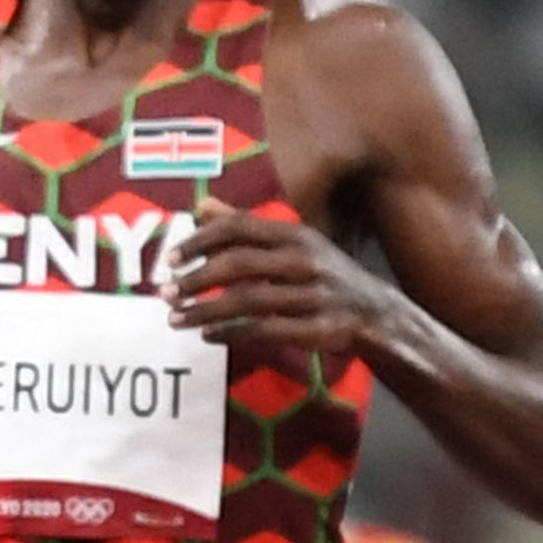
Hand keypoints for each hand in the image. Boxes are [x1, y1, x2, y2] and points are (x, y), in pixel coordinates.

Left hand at [165, 207, 395, 367]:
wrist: (376, 313)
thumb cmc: (322, 273)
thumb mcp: (291, 242)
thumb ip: (246, 226)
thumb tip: (202, 206)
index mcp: (294, 234)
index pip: (239, 228)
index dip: (201, 241)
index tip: (171, 259)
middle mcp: (303, 261)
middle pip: (240, 264)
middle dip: (197, 278)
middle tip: (166, 292)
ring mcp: (311, 296)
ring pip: (248, 301)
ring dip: (206, 311)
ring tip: (176, 319)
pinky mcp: (315, 328)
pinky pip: (265, 330)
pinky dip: (232, 334)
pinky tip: (208, 336)